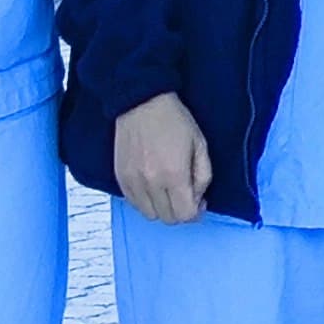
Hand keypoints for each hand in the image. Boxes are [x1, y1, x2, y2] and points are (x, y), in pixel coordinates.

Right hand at [112, 91, 212, 225]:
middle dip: (181, 211)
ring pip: (149, 214)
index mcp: (174, 175)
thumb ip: (203, 176)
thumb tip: (198, 198)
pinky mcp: (120, 179)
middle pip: (167, 218)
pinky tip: (154, 186)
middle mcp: (151, 184)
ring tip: (169, 190)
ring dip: (162, 208)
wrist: (142, 105)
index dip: (196, 212)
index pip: (185, 215)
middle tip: (187, 195)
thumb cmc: (176, 121)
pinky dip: (146, 201)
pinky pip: (134, 204)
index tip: (200, 201)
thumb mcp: (201, 145)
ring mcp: (132, 183)